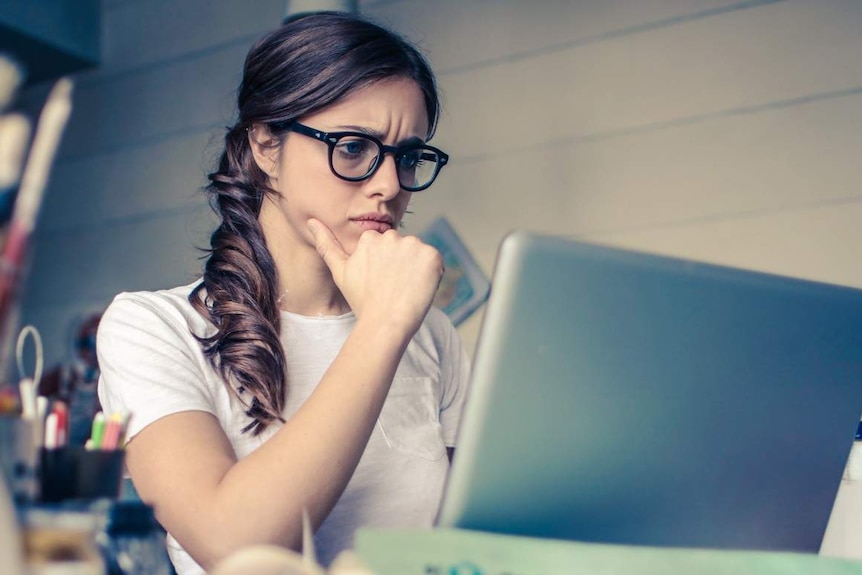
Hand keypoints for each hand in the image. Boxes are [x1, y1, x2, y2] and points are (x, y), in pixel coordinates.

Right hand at [307, 219, 443, 335]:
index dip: (385, 266)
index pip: (385, 247)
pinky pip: (435, 262)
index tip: (381, 282)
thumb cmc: (362, 301)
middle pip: (403, 248)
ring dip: (416, 268)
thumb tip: (311, 220)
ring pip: (418, 255)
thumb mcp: (340, 271)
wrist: (385, 323)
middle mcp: (392, 236)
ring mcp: (413, 245)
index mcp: (370, 238)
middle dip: (401, 264)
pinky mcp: (432, 256)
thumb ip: (327, 244)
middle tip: (393, 287)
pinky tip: (419, 288)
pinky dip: (431, 274)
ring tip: (405, 289)